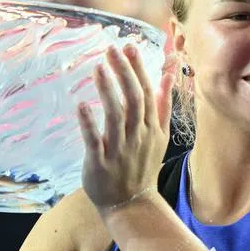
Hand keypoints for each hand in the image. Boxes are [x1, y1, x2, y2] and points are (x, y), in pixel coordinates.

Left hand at [77, 45, 174, 216]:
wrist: (132, 204)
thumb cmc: (142, 166)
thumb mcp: (159, 136)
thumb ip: (162, 105)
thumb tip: (168, 75)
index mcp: (151, 128)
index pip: (146, 93)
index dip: (138, 69)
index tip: (129, 47)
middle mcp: (138, 136)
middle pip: (133, 99)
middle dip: (124, 72)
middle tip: (112, 49)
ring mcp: (119, 149)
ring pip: (115, 115)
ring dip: (107, 90)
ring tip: (99, 67)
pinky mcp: (100, 162)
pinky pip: (94, 140)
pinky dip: (88, 122)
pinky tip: (81, 104)